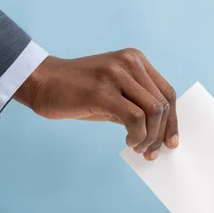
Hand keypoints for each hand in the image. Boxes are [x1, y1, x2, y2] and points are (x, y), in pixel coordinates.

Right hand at [14, 48, 178, 160]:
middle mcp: (130, 62)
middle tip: (151, 152)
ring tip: (138, 147)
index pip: (167, 92)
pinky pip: (135, 118)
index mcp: (136, 60)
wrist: (41, 82)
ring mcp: (117, 73)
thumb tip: (158, 134)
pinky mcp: (103, 90)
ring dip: (150, 137)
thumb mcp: (113, 93)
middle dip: (161, 133)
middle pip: (163, 103)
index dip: (173, 120)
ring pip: (153, 111)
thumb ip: (136, 105)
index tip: (170, 142)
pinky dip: (137, 135)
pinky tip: (128, 141)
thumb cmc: (76, 92)